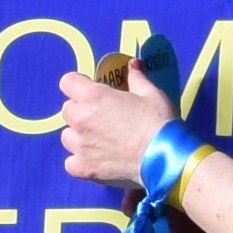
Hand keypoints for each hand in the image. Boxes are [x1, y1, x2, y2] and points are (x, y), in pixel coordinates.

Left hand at [57, 57, 178, 190]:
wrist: (165, 158)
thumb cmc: (158, 121)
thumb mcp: (150, 93)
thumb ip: (136, 77)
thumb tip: (132, 64)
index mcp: (93, 96)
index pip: (67, 82)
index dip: (79, 84)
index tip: (92, 89)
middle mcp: (80, 120)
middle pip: (68, 109)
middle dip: (81, 109)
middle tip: (102, 115)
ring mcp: (80, 146)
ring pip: (67, 136)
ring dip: (79, 135)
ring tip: (99, 139)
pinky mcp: (84, 168)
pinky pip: (70, 162)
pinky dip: (80, 160)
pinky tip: (96, 159)